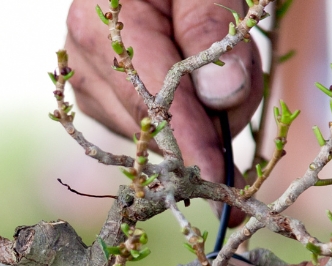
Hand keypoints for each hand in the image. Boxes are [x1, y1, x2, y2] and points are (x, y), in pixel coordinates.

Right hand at [65, 0, 262, 224]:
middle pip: (153, 125)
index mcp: (99, 24)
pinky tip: (198, 84)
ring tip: (224, 65)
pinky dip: (187, 118)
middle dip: (210, 118)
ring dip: (203, 116)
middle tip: (247, 72)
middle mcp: (85, 62)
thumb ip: (211, 28)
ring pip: (155, 136)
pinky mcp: (104, 103)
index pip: (150, 98)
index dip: (187, 140)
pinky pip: (152, 132)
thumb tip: (221, 98)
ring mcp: (91, 87)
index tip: (216, 176)